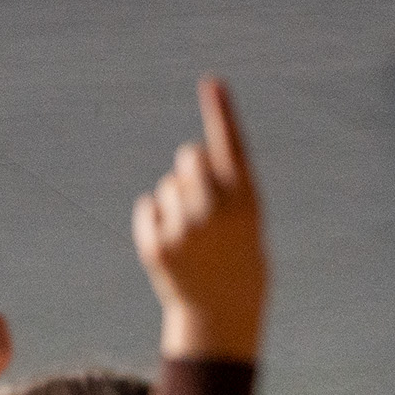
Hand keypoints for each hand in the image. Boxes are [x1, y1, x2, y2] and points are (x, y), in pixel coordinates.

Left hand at [131, 77, 264, 361]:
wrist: (222, 311)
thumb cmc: (238, 252)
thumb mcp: (244, 216)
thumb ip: (223, 183)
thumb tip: (192, 157)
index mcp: (247, 200)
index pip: (233, 146)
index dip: (222, 112)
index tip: (212, 82)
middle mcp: (215, 211)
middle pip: (188, 155)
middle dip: (192, 166)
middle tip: (204, 198)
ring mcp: (183, 229)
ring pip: (167, 184)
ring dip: (177, 199)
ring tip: (194, 234)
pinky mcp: (156, 246)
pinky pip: (148, 205)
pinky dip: (156, 216)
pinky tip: (174, 241)